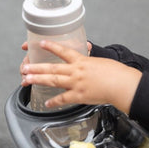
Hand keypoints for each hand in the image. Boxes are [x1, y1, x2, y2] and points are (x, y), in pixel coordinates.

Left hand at [20, 40, 140, 113]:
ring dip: (38, 80)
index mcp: (83, 61)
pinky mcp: (79, 96)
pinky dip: (54, 102)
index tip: (41, 44)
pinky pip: (63, 99)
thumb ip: (91, 63)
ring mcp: (77, 84)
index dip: (51, 47)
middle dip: (36, 67)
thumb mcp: (102, 62)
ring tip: (27, 80)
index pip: (63, 51)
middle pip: (52, 68)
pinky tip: (47, 103)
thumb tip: (88, 63)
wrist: (122, 85)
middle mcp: (77, 71)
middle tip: (25, 67)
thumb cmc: (117, 73)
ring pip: (53, 81)